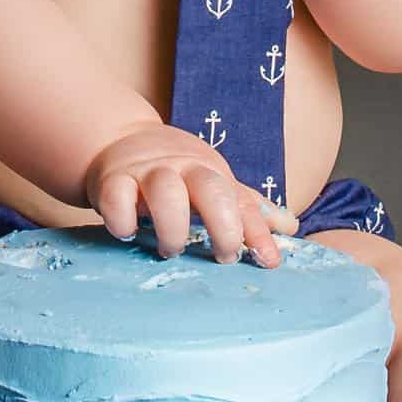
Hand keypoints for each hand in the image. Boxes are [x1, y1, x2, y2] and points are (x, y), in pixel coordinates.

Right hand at [84, 124, 301, 265]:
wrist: (118, 140)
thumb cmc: (174, 170)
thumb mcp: (212, 182)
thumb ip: (247, 207)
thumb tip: (291, 227)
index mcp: (209, 171)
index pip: (241, 201)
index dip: (257, 232)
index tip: (269, 261)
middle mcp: (181, 168)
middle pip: (210, 190)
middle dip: (222, 227)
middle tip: (222, 255)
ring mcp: (145, 173)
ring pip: (165, 194)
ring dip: (172, 228)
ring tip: (170, 249)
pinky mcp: (111, 180)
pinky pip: (116, 198)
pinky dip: (123, 219)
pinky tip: (128, 233)